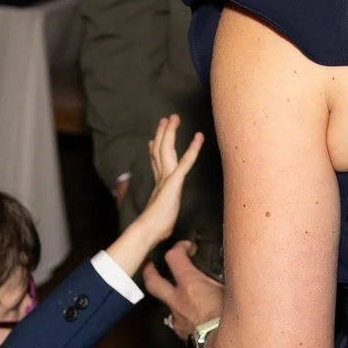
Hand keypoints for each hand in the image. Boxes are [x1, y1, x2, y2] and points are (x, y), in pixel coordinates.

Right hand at [137, 113, 206, 235]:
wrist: (149, 230)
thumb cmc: (155, 229)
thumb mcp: (161, 219)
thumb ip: (161, 216)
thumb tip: (160, 228)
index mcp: (159, 185)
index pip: (156, 163)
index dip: (154, 150)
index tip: (151, 141)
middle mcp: (161, 177)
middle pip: (159, 150)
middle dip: (163, 134)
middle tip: (165, 119)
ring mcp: (167, 177)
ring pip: (167, 149)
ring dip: (171, 132)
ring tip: (174, 118)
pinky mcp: (174, 181)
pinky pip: (185, 161)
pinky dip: (193, 149)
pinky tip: (198, 137)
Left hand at [142, 240, 225, 339]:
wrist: (227, 346)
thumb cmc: (231, 315)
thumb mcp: (231, 288)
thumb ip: (226, 275)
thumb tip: (233, 266)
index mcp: (190, 284)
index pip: (174, 257)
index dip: (179, 248)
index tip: (186, 247)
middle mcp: (178, 300)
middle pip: (153, 282)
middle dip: (150, 271)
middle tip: (150, 266)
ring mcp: (177, 317)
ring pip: (166, 303)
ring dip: (170, 297)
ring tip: (180, 294)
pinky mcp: (181, 333)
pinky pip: (178, 320)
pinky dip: (183, 315)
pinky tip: (193, 315)